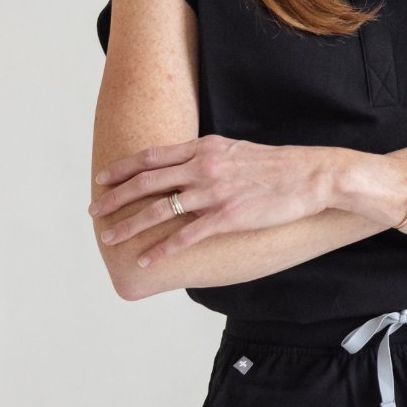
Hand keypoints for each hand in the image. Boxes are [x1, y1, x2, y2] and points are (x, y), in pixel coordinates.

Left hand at [90, 136, 349, 262]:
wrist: (312, 175)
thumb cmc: (277, 165)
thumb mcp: (236, 150)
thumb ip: (208, 156)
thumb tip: (185, 165)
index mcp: (204, 148)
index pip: (152, 157)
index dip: (122, 169)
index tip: (102, 179)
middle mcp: (203, 166)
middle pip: (147, 183)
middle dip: (115, 199)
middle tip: (94, 212)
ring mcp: (214, 192)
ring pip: (159, 210)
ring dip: (129, 225)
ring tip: (109, 238)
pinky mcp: (228, 217)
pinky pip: (186, 236)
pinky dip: (163, 249)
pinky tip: (147, 259)